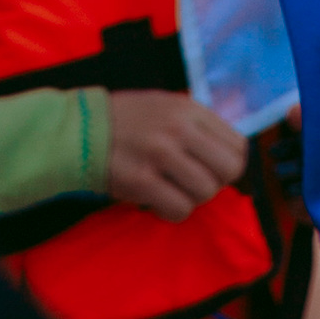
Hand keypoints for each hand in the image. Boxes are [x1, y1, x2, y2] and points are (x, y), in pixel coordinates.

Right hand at [106, 88, 246, 221]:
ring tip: (173, 189)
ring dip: (192, 197)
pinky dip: (173, 211)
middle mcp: (179, 129)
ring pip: (206, 192)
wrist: (82, 129)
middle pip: (228, 170)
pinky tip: (159, 201)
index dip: (229, 163)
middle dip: (216, 182)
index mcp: (189, 109)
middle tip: (194, 181)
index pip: (237, 144)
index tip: (212, 168)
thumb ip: (199, 127)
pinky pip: (179, 209)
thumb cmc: (129, 120)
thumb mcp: (168, 107)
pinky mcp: (142, 181)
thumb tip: (229, 158)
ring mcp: (160, 155)